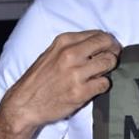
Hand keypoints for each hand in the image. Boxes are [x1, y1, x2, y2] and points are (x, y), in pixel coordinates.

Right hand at [1, 30, 120, 132]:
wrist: (25, 104)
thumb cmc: (39, 80)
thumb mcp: (52, 54)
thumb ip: (73, 47)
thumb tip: (98, 44)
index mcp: (64, 42)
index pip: (98, 34)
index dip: (108, 42)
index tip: (110, 48)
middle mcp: (70, 55)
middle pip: (107, 45)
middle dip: (113, 52)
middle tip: (111, 60)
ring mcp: (76, 74)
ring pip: (109, 63)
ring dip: (108, 69)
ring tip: (99, 74)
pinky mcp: (80, 92)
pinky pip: (104, 84)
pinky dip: (102, 86)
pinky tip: (93, 87)